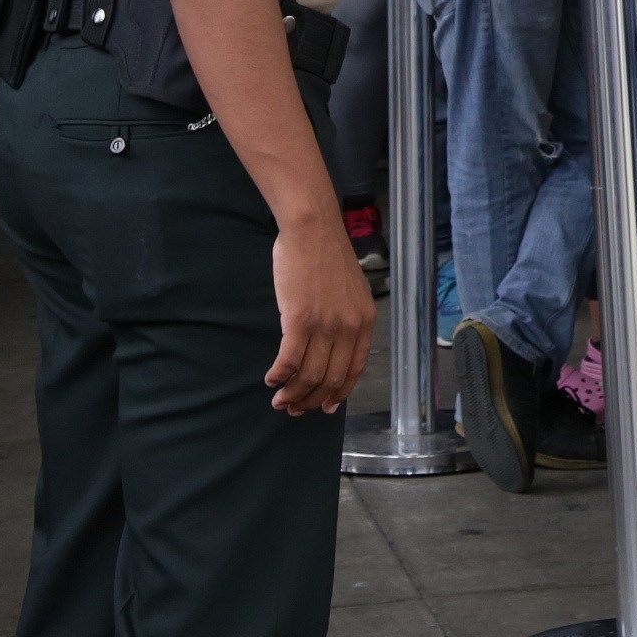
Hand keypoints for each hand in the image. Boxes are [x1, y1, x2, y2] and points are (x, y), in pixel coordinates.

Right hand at [263, 213, 377, 415]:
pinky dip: (279, 375)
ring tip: (279, 399)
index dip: (338, 393)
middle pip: (330, 379)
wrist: (312, 228)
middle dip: (310, 400)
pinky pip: (289, 360)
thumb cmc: (326, 255)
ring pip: (308, 375)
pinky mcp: (300, 319)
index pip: (354, 370)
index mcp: (365, 322)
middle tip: (294, 408)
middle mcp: (349, 327)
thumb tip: (331, 347)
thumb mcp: (350, 291)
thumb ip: (346, 319)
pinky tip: (271, 378)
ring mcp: (325, 324)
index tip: (324, 407)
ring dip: (292, 393)